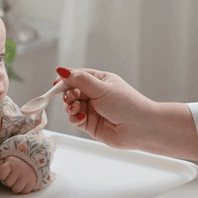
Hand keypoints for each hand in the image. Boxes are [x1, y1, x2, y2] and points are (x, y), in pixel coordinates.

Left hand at [0, 155, 36, 193]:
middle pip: (8, 183)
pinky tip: (24, 183)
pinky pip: (24, 192)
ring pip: (16, 189)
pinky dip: (23, 189)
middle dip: (10, 181)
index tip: (6, 173)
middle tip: (14, 177)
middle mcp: (19, 169)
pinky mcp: (32, 182)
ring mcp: (26, 176)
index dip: (3, 176)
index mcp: (12, 163)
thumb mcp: (6, 161)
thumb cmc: (15, 165)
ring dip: (16, 187)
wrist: (32, 163)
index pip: (2, 175)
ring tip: (18, 181)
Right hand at [56, 67, 197, 159]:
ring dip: (69, 106)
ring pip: (71, 106)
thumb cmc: (127, 104)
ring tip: (76, 108)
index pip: (77, 76)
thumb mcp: (101, 88)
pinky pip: (75, 120)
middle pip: (71, 91)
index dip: (66, 79)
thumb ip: (79, 80)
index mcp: (100, 81)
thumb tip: (61, 70)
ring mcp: (93, 110)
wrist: (141, 128)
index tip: (56, 83)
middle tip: (70, 97)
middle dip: (67, 94)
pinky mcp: (90, 124)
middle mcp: (96, 95)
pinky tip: (82, 118)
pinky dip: (75, 118)